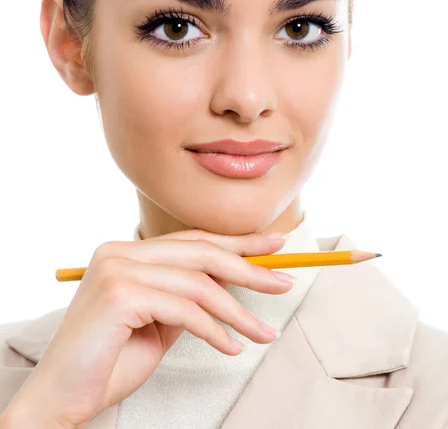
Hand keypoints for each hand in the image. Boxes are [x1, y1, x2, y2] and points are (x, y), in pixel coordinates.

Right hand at [3, 229, 293, 426]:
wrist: (61, 398)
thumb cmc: (109, 362)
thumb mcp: (159, 321)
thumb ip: (186, 296)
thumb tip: (233, 279)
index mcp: (126, 252)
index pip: (192, 241)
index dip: (237, 243)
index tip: (273, 244)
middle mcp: (119, 252)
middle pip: (201, 253)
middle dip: (249, 268)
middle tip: (283, 282)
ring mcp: (117, 269)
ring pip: (198, 283)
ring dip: (238, 311)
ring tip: (264, 332)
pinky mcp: (119, 294)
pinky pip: (185, 310)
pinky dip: (215, 330)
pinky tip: (231, 347)